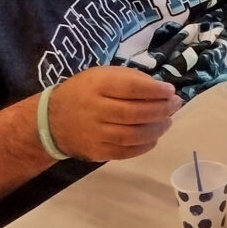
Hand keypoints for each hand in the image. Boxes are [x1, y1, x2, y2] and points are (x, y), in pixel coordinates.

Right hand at [45, 65, 183, 162]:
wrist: (51, 120)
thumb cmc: (84, 92)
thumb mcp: (102, 75)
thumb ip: (129, 79)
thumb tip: (161, 90)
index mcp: (97, 86)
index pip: (131, 88)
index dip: (155, 90)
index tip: (170, 90)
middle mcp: (95, 110)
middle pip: (135, 113)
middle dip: (161, 109)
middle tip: (174, 105)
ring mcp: (95, 133)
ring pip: (133, 135)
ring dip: (157, 129)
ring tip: (167, 121)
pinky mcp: (97, 152)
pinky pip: (126, 152)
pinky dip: (145, 146)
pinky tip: (154, 137)